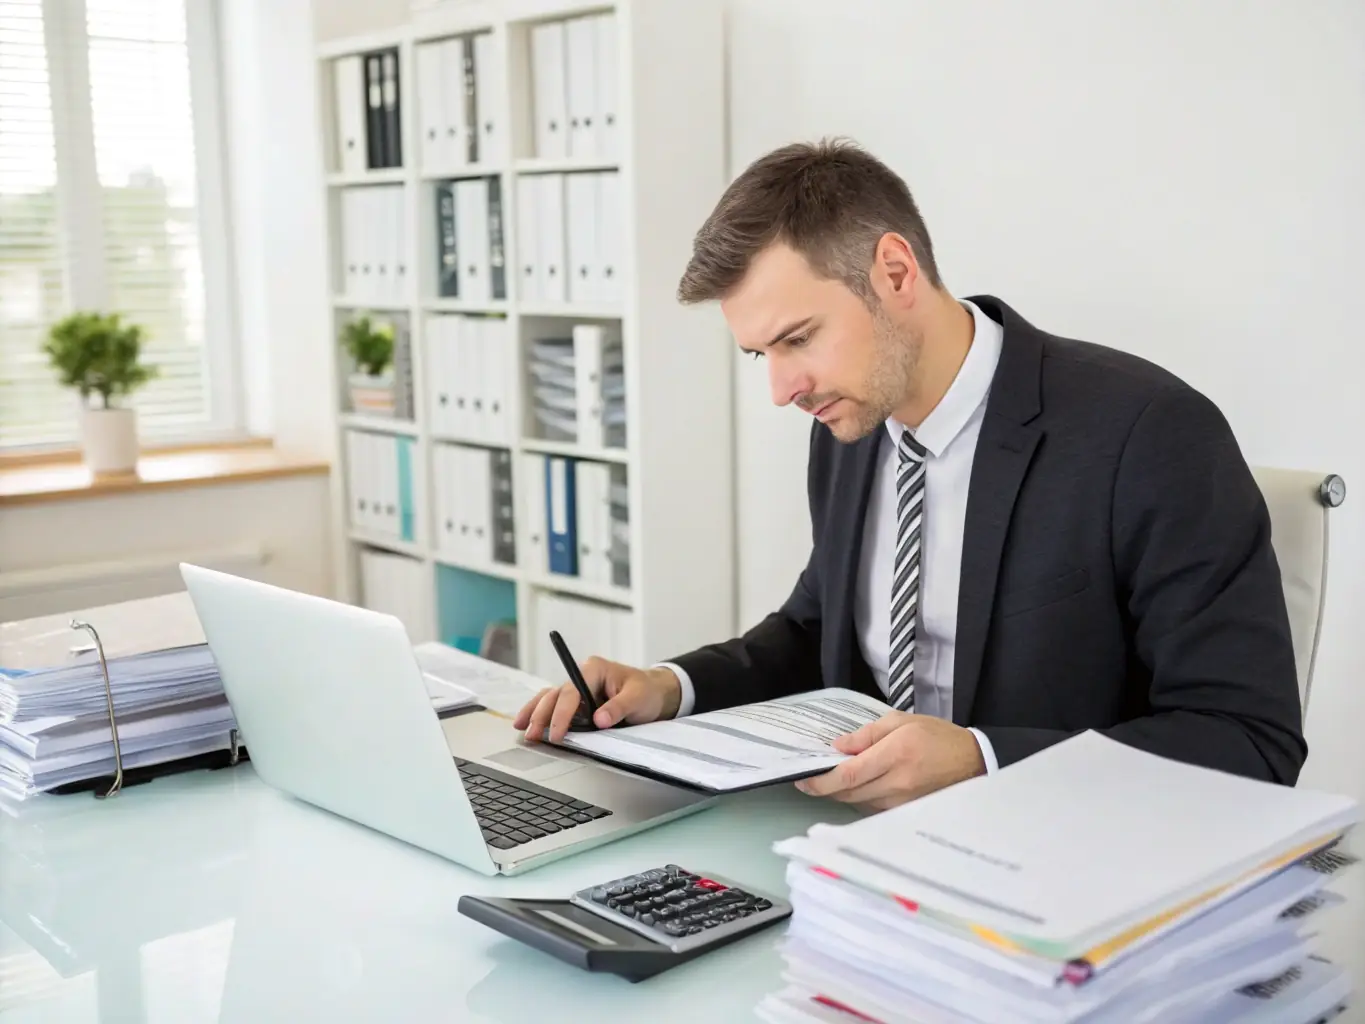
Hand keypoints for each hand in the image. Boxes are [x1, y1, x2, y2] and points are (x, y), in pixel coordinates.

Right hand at [512, 659, 681, 744]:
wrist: (654, 694)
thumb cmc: (646, 691)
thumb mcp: (638, 698)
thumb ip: (619, 707)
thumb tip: (598, 720)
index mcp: (594, 669)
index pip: (572, 691)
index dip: (562, 713)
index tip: (558, 734)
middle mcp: (581, 676)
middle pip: (555, 694)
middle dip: (541, 715)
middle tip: (532, 735)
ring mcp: (578, 690)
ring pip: (549, 698)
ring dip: (535, 713)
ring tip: (521, 729)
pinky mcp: (578, 703)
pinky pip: (555, 706)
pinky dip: (541, 714)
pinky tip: (528, 724)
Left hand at [795, 712, 985, 811]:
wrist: (974, 762)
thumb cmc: (938, 737)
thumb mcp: (902, 721)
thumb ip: (867, 734)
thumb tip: (839, 747)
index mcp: (895, 755)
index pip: (848, 775)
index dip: (821, 781)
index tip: (803, 780)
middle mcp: (897, 783)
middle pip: (848, 793)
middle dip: (826, 788)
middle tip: (811, 778)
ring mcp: (903, 802)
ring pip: (859, 802)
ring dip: (843, 792)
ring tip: (836, 777)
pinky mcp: (907, 811)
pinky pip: (874, 807)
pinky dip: (861, 797)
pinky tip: (860, 786)